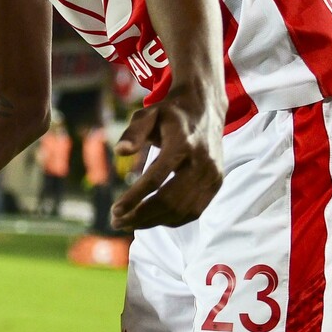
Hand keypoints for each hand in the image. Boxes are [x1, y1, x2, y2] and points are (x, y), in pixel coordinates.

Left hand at [110, 85, 224, 229]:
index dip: (134, 198)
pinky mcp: (217, 184)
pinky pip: (194, 211)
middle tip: (116, 222)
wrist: (206, 109)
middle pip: (169, 200)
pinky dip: (171, 220)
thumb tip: (120, 151)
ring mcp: (212, 175)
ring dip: (153, 222)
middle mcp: (201, 162)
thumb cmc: (170, 113)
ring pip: (182, 211)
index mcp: (182, 144)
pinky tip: (152, 219)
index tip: (114, 210)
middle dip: (140, 216)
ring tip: (128, 222)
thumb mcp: (148, 113)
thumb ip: (133, 132)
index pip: (156, 178)